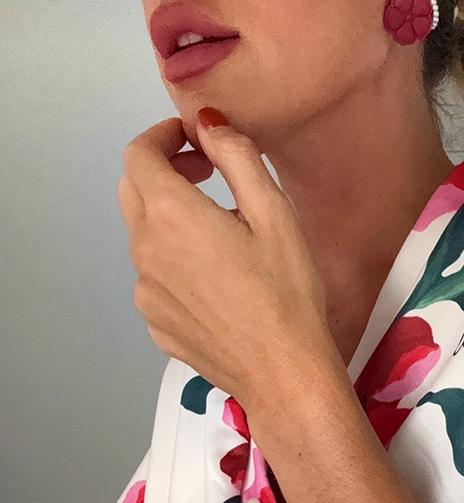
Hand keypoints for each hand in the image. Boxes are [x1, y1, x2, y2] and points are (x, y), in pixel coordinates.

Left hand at [117, 113, 341, 413]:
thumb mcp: (274, 213)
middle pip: (133, 192)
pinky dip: (176, 264)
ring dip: (172, 221)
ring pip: (145, 238)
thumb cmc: (287, 294)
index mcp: (171, 215)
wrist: (284, 375)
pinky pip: (156, 280)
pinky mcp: (157, 324)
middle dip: (163, 172)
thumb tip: (208, 124)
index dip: (162, 137)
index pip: (139, 154)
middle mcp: (145, 251)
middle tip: (207, 175)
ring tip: (223, 236)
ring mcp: (146, 293)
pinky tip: (218, 281)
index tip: (193, 140)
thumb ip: (236, 156)